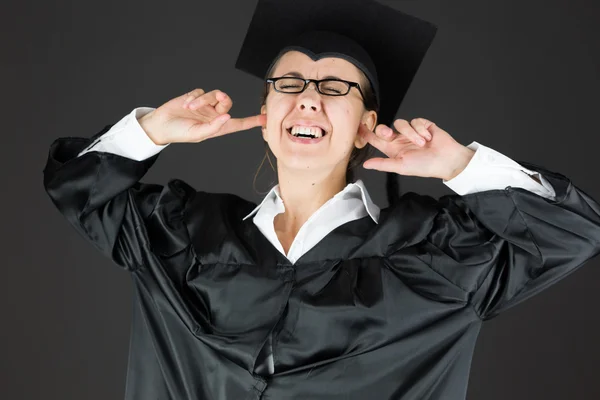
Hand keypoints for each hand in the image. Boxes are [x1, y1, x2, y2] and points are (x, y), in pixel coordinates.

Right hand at [139, 89, 266, 144]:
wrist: (161, 124)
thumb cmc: (179, 133)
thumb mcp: (197, 134)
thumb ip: (213, 127)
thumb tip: (228, 117)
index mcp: (217, 127)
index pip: (238, 123)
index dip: (252, 121)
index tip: (265, 118)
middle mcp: (214, 115)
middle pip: (227, 101)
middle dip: (221, 98)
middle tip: (217, 97)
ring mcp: (205, 106)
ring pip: (213, 95)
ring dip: (202, 100)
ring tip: (190, 107)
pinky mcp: (195, 97)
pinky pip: (201, 91)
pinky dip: (194, 97)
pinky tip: (185, 104)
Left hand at [358, 118, 474, 180]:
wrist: (446, 159)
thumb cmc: (425, 166)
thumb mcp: (401, 167)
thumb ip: (383, 164)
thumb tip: (366, 165)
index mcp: (393, 150)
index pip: (376, 140)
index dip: (366, 133)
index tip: (357, 126)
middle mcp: (400, 140)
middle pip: (384, 128)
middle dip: (385, 130)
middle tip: (389, 134)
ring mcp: (411, 131)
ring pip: (401, 123)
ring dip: (411, 133)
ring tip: (422, 143)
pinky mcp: (422, 125)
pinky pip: (415, 121)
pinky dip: (421, 130)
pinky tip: (428, 138)